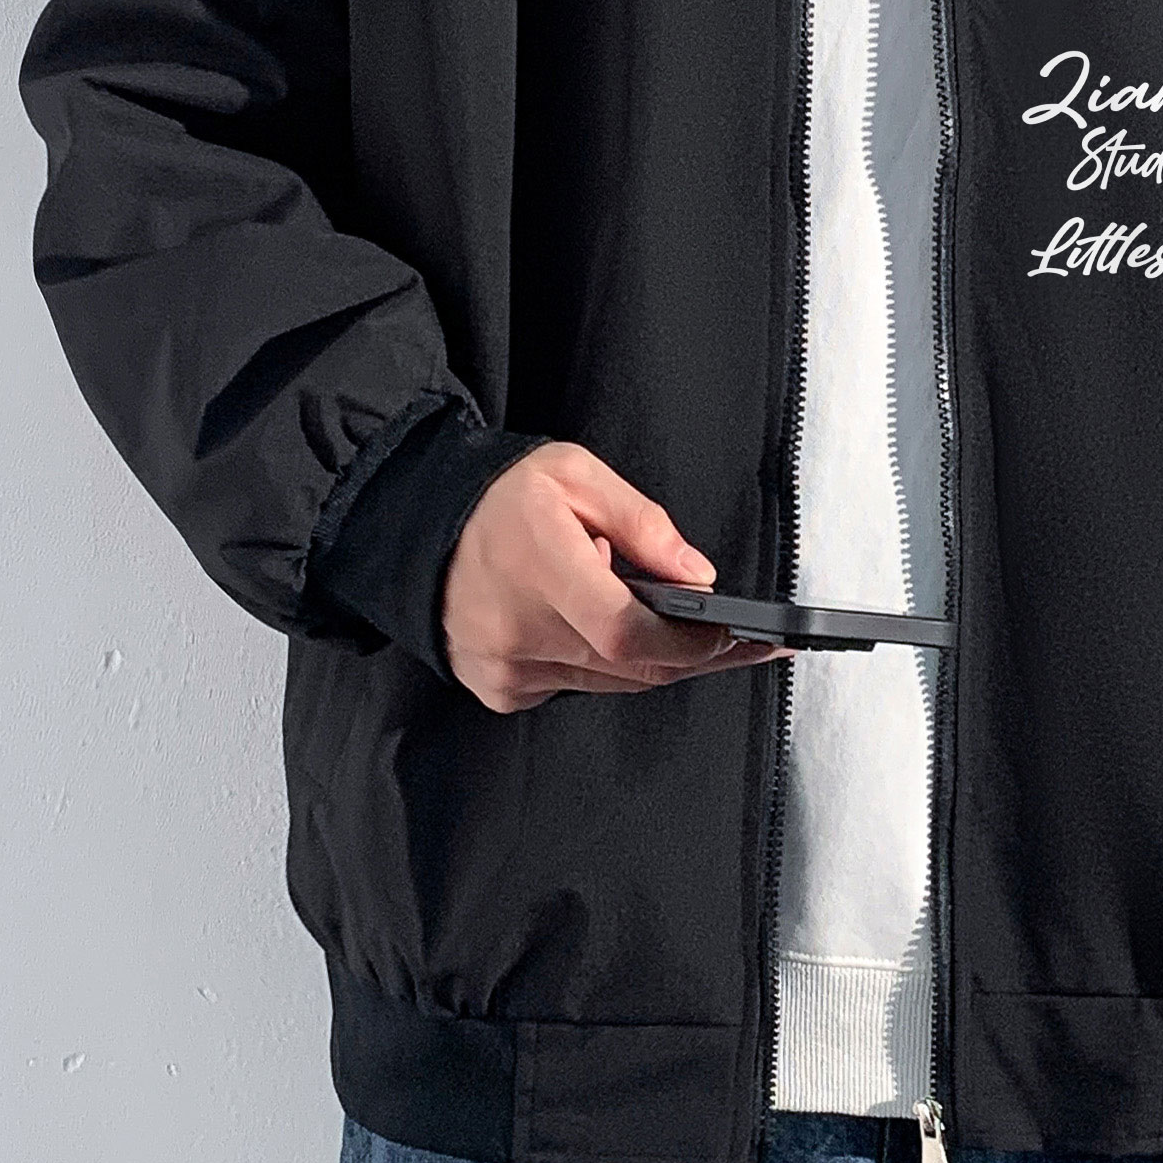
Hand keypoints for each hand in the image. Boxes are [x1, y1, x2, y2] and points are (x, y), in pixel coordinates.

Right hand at [441, 441, 787, 713]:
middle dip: (697, 656)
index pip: (629, 632)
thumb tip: (697, 575)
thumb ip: (642, 522)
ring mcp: (506, 668)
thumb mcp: (574, 474)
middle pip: (633, 667)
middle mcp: (519, 630)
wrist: (415, 527)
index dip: (693, 642)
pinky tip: (600, 626)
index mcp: (540, 567)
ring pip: (612, 682)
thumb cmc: (496, 496)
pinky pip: (577, 686)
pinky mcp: (500, 689)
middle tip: (747, 643)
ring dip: (651, 657)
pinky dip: (604, 663)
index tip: (739, 635)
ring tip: (678, 623)